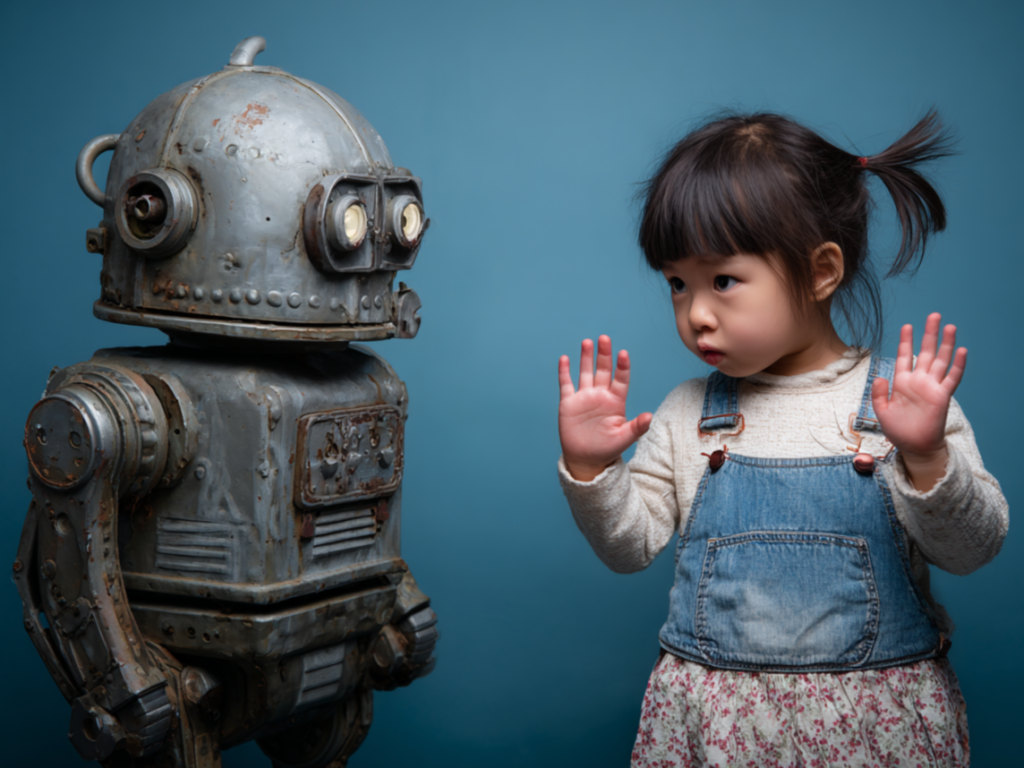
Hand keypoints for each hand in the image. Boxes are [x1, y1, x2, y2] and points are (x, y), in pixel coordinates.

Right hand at [558, 335, 652, 481]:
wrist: (586, 459)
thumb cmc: (608, 449)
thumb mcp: (624, 438)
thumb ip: (636, 427)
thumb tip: (649, 416)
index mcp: (616, 401)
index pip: (621, 380)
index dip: (622, 367)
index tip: (623, 354)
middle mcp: (600, 395)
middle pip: (603, 370)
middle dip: (604, 354)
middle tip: (604, 338)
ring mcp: (584, 397)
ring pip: (585, 372)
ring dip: (586, 357)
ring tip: (587, 342)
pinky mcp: (569, 403)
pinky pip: (566, 384)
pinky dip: (565, 371)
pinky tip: (565, 359)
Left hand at [871, 313, 966, 490]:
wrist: (914, 447)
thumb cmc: (898, 430)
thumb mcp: (881, 412)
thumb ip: (878, 394)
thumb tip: (879, 378)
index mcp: (902, 382)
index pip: (904, 356)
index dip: (905, 341)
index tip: (907, 326)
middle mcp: (918, 381)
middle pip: (925, 352)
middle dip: (929, 334)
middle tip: (934, 315)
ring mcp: (931, 387)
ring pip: (940, 360)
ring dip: (945, 344)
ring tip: (949, 327)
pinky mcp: (942, 396)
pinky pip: (952, 378)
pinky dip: (958, 365)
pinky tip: (961, 351)